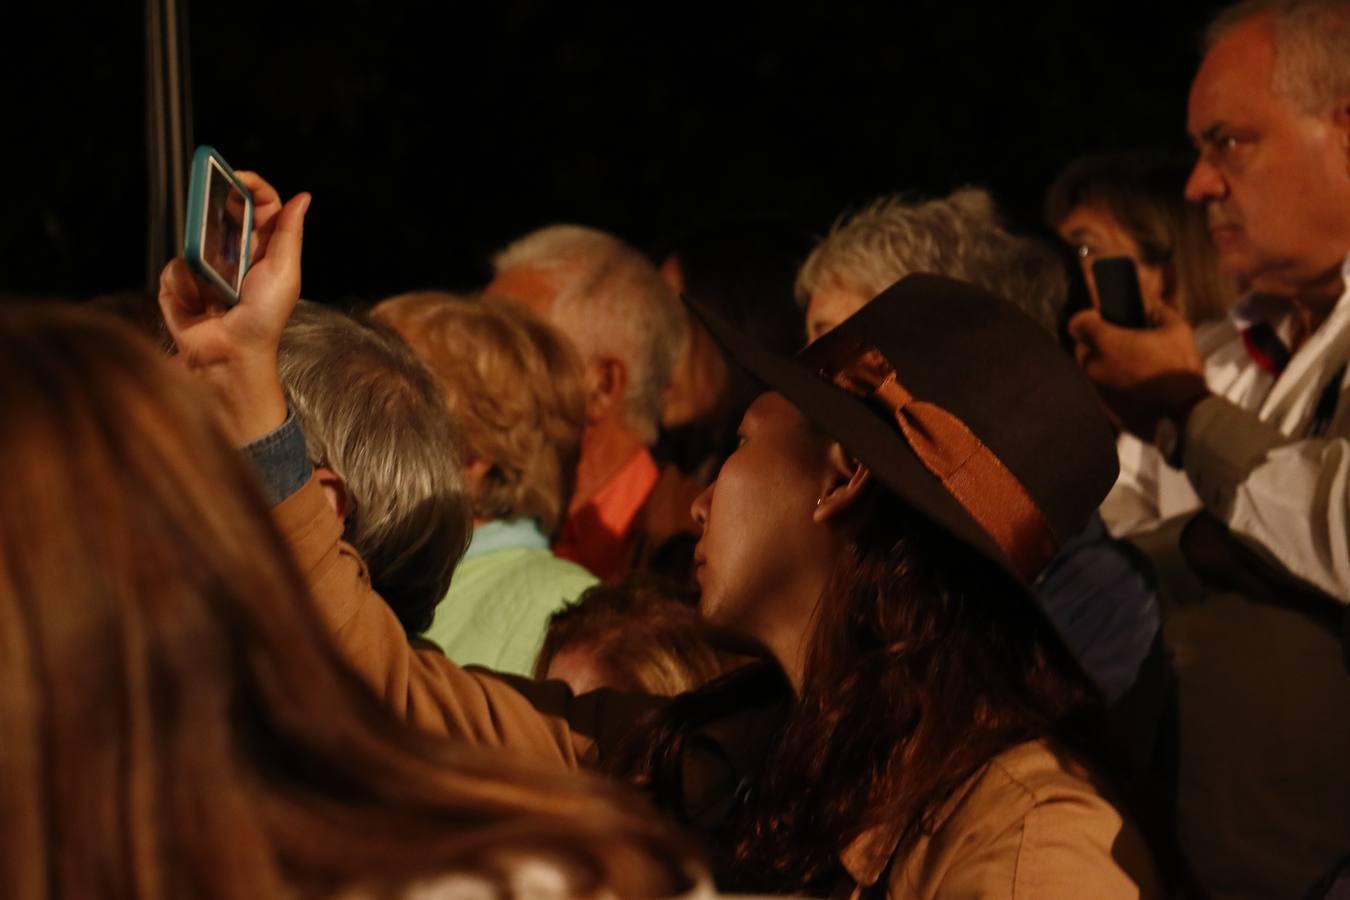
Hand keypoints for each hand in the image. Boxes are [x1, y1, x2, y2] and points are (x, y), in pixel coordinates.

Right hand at [158, 172, 309, 443]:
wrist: (228, 356)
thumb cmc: (263, 320)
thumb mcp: (284, 273)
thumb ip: (289, 234)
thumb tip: (303, 198)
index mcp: (265, 248)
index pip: (260, 204)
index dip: (250, 185)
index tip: (236, 175)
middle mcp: (235, 253)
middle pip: (221, 212)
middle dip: (214, 213)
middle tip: (213, 217)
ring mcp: (205, 267)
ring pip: (193, 239)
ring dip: (203, 264)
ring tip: (216, 291)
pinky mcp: (180, 283)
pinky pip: (174, 266)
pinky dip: (185, 284)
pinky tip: (197, 304)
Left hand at [1068, 304, 1209, 440]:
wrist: (1184, 414)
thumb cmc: (1178, 369)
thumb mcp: (1178, 331)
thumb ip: (1162, 313)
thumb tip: (1154, 308)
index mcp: (1106, 344)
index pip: (1077, 324)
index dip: (1086, 319)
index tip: (1100, 319)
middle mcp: (1093, 367)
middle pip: (1082, 349)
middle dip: (1096, 344)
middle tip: (1120, 345)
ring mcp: (1095, 391)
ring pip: (1090, 372)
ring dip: (1103, 367)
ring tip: (1128, 367)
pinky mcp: (1102, 410)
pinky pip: (1100, 391)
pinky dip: (1111, 387)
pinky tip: (1131, 387)